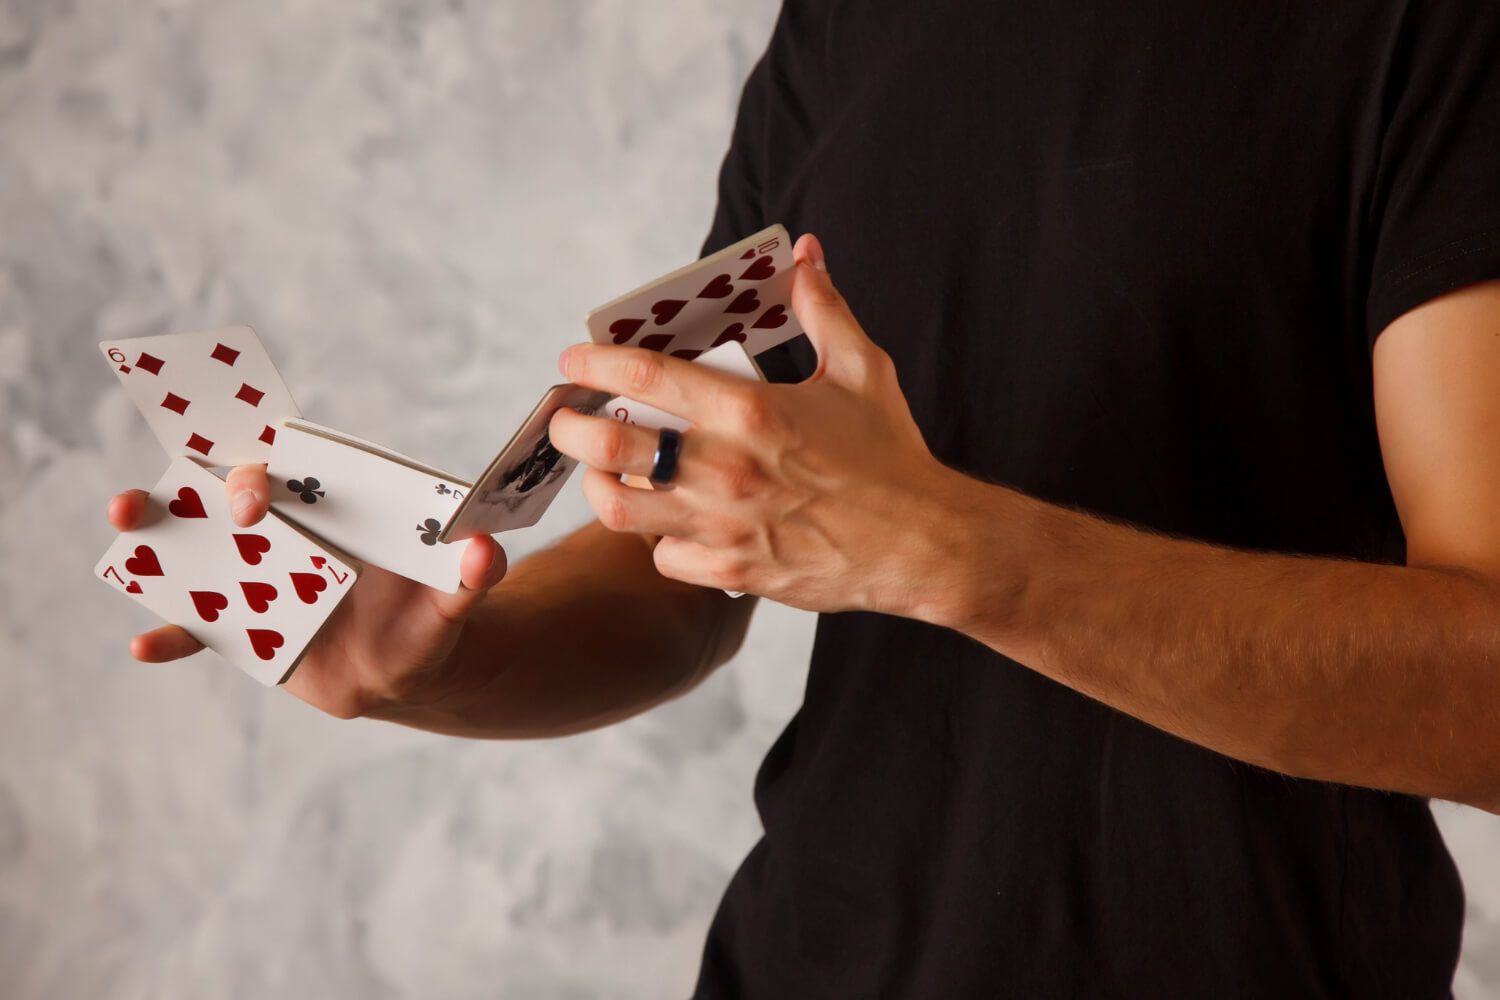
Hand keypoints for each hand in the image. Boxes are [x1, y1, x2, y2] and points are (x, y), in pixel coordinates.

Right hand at [105, 465, 508, 717]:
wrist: (408, 670)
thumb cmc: (427, 618)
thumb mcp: (452, 602)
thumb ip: (469, 575)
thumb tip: (484, 552)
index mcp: (330, 510)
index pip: (287, 474)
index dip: (260, 474)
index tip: (254, 501)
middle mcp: (282, 531)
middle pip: (221, 496)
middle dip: (182, 488)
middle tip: (146, 502)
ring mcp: (254, 577)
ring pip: (191, 548)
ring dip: (149, 535)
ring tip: (123, 526)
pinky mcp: (240, 629)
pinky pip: (196, 629)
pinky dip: (169, 634)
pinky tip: (143, 646)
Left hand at [548, 233, 965, 617]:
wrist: (923, 544)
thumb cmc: (891, 455)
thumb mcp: (861, 369)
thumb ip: (823, 308)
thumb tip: (806, 256)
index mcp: (748, 410)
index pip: (642, 374)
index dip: (594, 362)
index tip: (573, 359)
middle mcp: (724, 468)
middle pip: (606, 443)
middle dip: (572, 426)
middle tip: (568, 418)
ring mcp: (723, 525)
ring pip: (618, 507)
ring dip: (599, 483)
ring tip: (602, 468)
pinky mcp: (730, 572)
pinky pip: (663, 556)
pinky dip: (656, 537)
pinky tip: (667, 519)